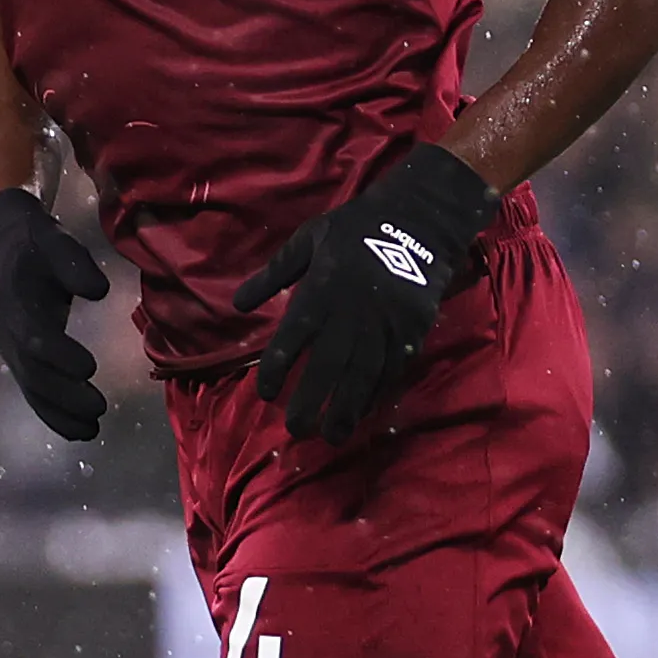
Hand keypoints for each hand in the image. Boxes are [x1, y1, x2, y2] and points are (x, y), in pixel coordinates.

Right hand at [0, 188, 110, 441]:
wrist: (3, 249)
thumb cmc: (36, 244)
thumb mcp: (53, 239)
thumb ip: (74, 262)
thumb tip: (99, 291)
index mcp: (12, 299)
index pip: (33, 335)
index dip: (59, 354)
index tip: (90, 368)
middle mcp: (4, 330)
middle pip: (32, 369)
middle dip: (64, 392)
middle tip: (99, 408)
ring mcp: (9, 349)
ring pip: (32, 387)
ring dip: (60, 412)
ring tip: (93, 430)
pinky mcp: (19, 360)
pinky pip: (33, 392)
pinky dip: (54, 415)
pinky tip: (82, 432)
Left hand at [241, 142, 499, 440]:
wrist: (420, 220)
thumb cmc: (357, 227)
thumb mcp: (310, 238)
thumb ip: (274, 273)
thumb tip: (238, 303)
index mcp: (321, 289)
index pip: (292, 339)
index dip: (277, 370)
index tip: (266, 394)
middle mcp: (350, 313)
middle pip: (327, 366)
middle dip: (310, 402)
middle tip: (295, 431)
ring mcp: (383, 325)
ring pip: (361, 376)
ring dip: (345, 409)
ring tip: (331, 437)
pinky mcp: (410, 331)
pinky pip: (390, 370)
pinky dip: (374, 394)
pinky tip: (361, 412)